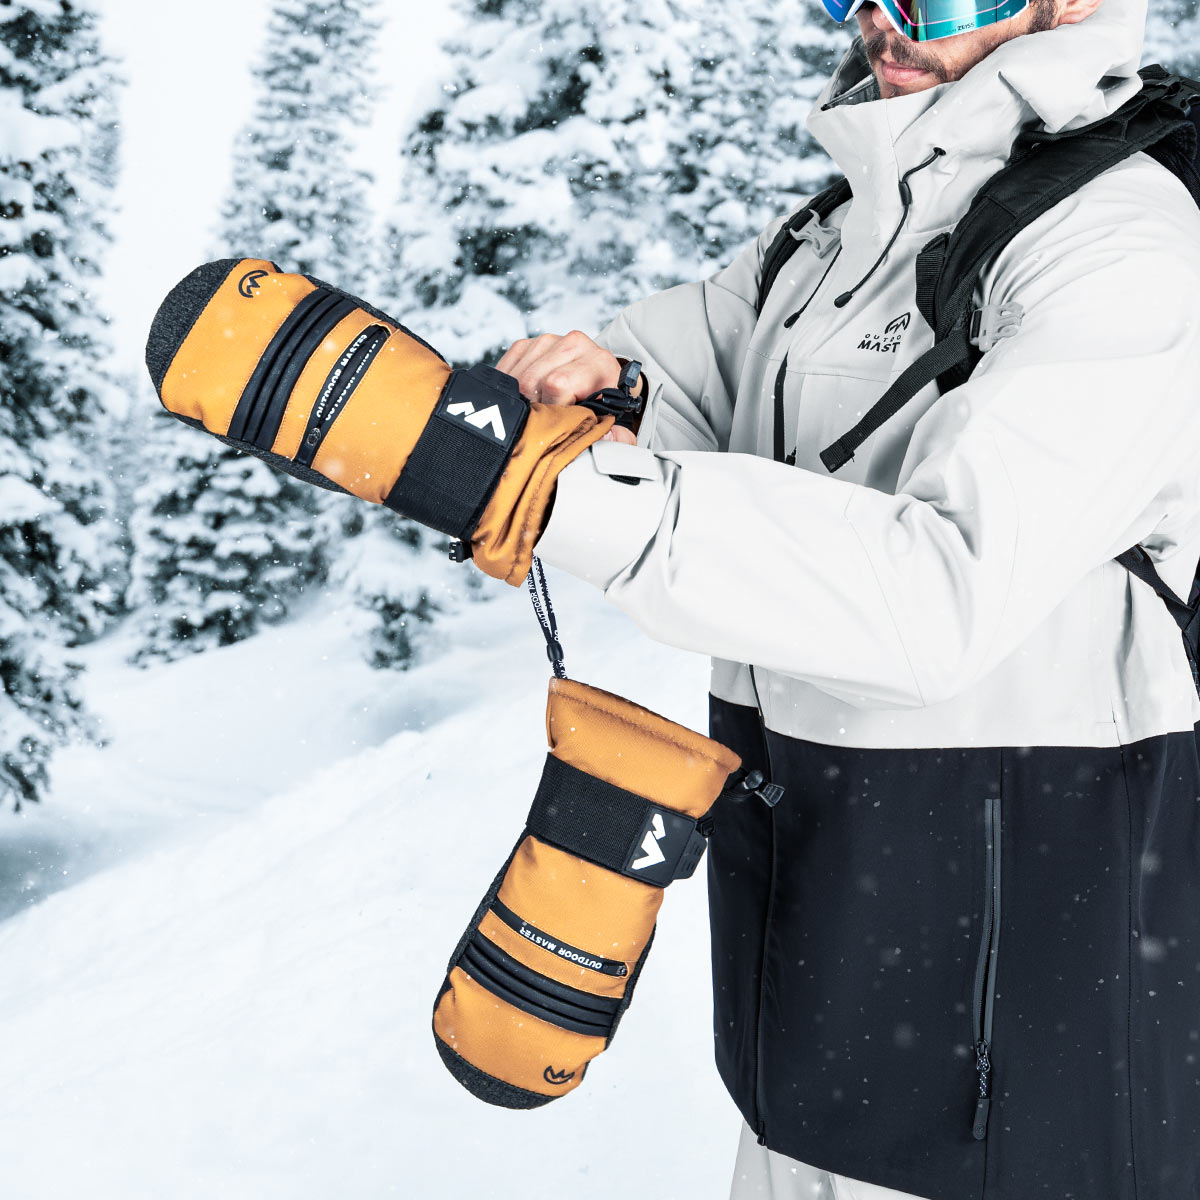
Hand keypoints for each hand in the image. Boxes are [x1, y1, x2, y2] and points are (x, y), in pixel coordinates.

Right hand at [496, 332, 638, 443]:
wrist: (599, 383)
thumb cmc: (603, 405)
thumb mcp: (613, 423)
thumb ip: (615, 436)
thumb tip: (609, 438)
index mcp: (598, 362)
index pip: (557, 384)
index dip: (551, 410)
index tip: (556, 423)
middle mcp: (574, 344)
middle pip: (530, 382)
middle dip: (532, 408)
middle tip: (543, 420)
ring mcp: (548, 341)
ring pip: (516, 377)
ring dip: (520, 400)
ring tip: (536, 410)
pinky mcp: (528, 344)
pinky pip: (505, 369)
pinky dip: (509, 390)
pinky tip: (524, 398)